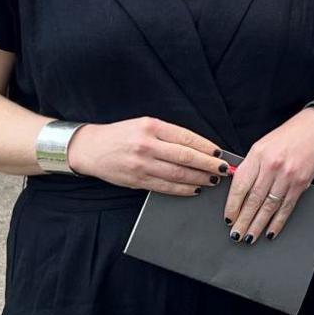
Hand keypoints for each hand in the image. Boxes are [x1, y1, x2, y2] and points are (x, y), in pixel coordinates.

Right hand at [67, 117, 224, 194]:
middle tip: (223, 170)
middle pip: (185, 157)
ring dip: (199, 179)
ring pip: (177, 174)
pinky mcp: (137, 180)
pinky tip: (195, 189)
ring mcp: (141, 164)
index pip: (185, 137)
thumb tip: (198, 147)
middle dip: (208, 165)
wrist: (90, 148)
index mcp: (151, 126)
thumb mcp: (143, 124)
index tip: (219, 153)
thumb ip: (168, 134)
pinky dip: (183, 190)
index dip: (206, 146)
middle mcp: (146, 145)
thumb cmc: (121, 135)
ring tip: (212, 180)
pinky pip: (165, 187)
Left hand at [223, 109, 313, 242]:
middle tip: (236, 235)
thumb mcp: (261, 146)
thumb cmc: (286, 137)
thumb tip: (237, 192)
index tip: (228, 219)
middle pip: (254, 200)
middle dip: (243, 220)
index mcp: (258, 155)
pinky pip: (286, 207)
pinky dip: (278, 222)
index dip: (233, 205)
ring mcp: (288, 176)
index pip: (240, 186)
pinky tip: (270, 232)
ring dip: (258, 225)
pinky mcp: (301, 184)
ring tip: (249, 237)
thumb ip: (249, 167)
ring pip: (269, 207)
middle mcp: (272, 166)